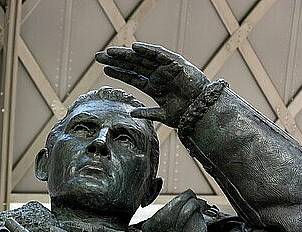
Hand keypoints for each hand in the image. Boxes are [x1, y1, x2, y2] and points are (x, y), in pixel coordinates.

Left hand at [95, 42, 209, 126]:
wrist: (203, 111)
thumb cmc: (185, 114)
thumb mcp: (162, 114)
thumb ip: (147, 114)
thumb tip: (131, 114)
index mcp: (153, 87)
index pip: (131, 77)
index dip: (118, 72)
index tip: (104, 69)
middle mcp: (158, 76)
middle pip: (132, 65)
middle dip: (116, 60)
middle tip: (98, 56)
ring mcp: (166, 69)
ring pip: (142, 58)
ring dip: (126, 54)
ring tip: (110, 51)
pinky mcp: (176, 64)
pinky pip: (160, 55)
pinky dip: (148, 50)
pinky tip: (135, 48)